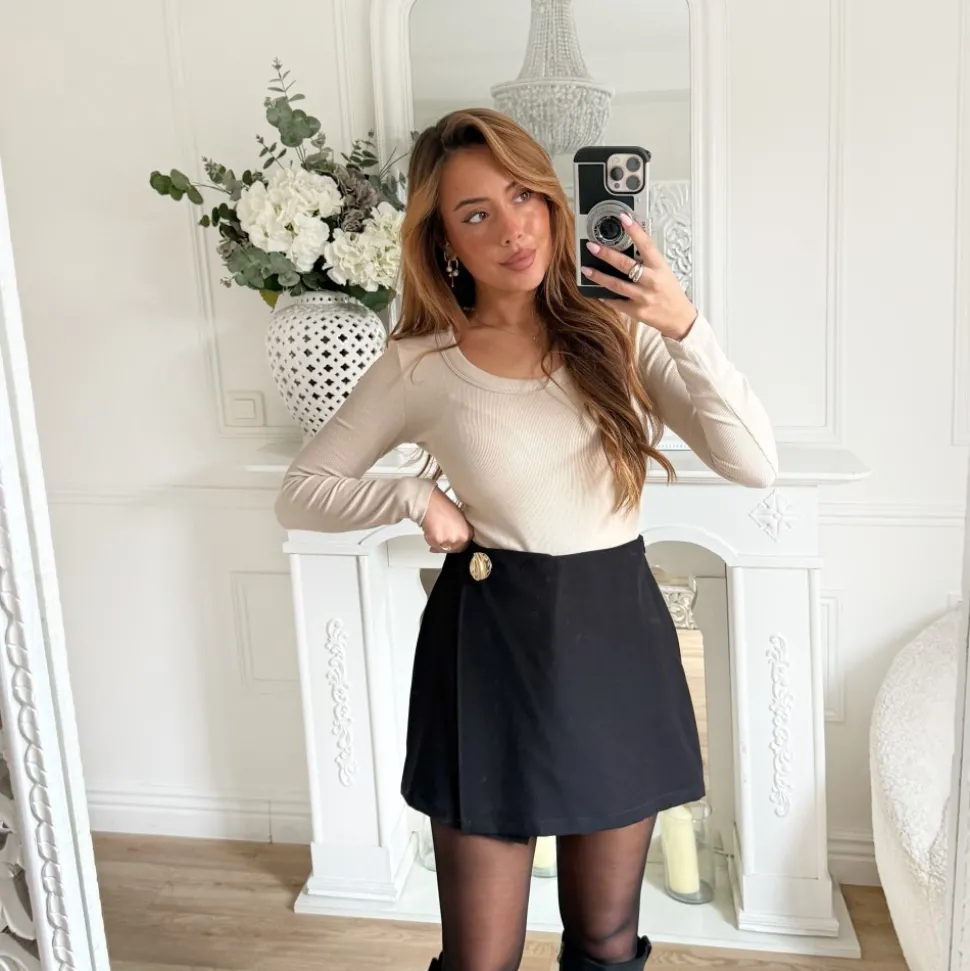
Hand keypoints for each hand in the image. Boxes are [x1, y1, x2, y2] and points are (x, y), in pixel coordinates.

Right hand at [422, 488, 472, 553]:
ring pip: (443, 549)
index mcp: (467, 532)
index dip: (457, 543)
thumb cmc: (443, 506)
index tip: (452, 542)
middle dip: (448, 544)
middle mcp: (460, 538)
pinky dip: (431, 540)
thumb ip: (461, 531)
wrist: (430, 502)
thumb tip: (457, 538)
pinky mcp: (437, 541)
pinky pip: (434, 546)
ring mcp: (448, 541)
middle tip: (442, 538)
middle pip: (454, 549)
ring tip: (436, 531)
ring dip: (439, 543)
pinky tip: (430, 531)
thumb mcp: (460, 518)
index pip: (465, 544)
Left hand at [581, 212, 697, 339]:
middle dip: (607, 254)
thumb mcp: (664, 271)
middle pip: (626, 265)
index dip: (634, 231)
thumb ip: (647, 261)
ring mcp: (643, 297)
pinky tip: (596, 292)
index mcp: (660, 267)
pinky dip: (606, 297)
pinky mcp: (637, 311)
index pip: (646, 245)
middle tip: (592, 246)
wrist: (679, 318)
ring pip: (617, 285)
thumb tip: (629, 245)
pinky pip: (617, 303)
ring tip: (586, 269)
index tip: (623, 218)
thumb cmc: (670, 292)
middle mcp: (652, 281)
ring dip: (599, 277)